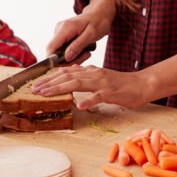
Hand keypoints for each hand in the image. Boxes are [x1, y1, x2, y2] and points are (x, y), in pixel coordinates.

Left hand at [32, 65, 152, 109]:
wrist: (142, 84)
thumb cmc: (121, 84)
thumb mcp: (100, 78)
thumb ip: (85, 76)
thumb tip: (70, 73)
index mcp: (90, 71)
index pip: (66, 72)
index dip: (50, 78)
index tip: (36, 84)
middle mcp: (94, 74)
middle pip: (67, 77)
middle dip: (49, 83)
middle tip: (34, 90)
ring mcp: (103, 82)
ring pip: (78, 84)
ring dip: (60, 89)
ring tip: (46, 94)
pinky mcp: (112, 92)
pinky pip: (99, 96)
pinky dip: (89, 100)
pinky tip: (80, 105)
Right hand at [46, 0, 115, 62]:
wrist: (99, 13)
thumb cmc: (98, 21)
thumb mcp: (92, 34)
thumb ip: (78, 45)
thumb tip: (66, 57)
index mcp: (65, 28)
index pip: (51, 47)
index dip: (54, 61)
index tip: (69, 65)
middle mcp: (59, 29)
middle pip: (54, 53)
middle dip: (68, 60)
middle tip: (86, 56)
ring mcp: (59, 32)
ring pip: (59, 53)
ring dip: (72, 57)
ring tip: (87, 53)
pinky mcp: (62, 36)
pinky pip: (62, 50)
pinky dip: (72, 54)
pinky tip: (83, 51)